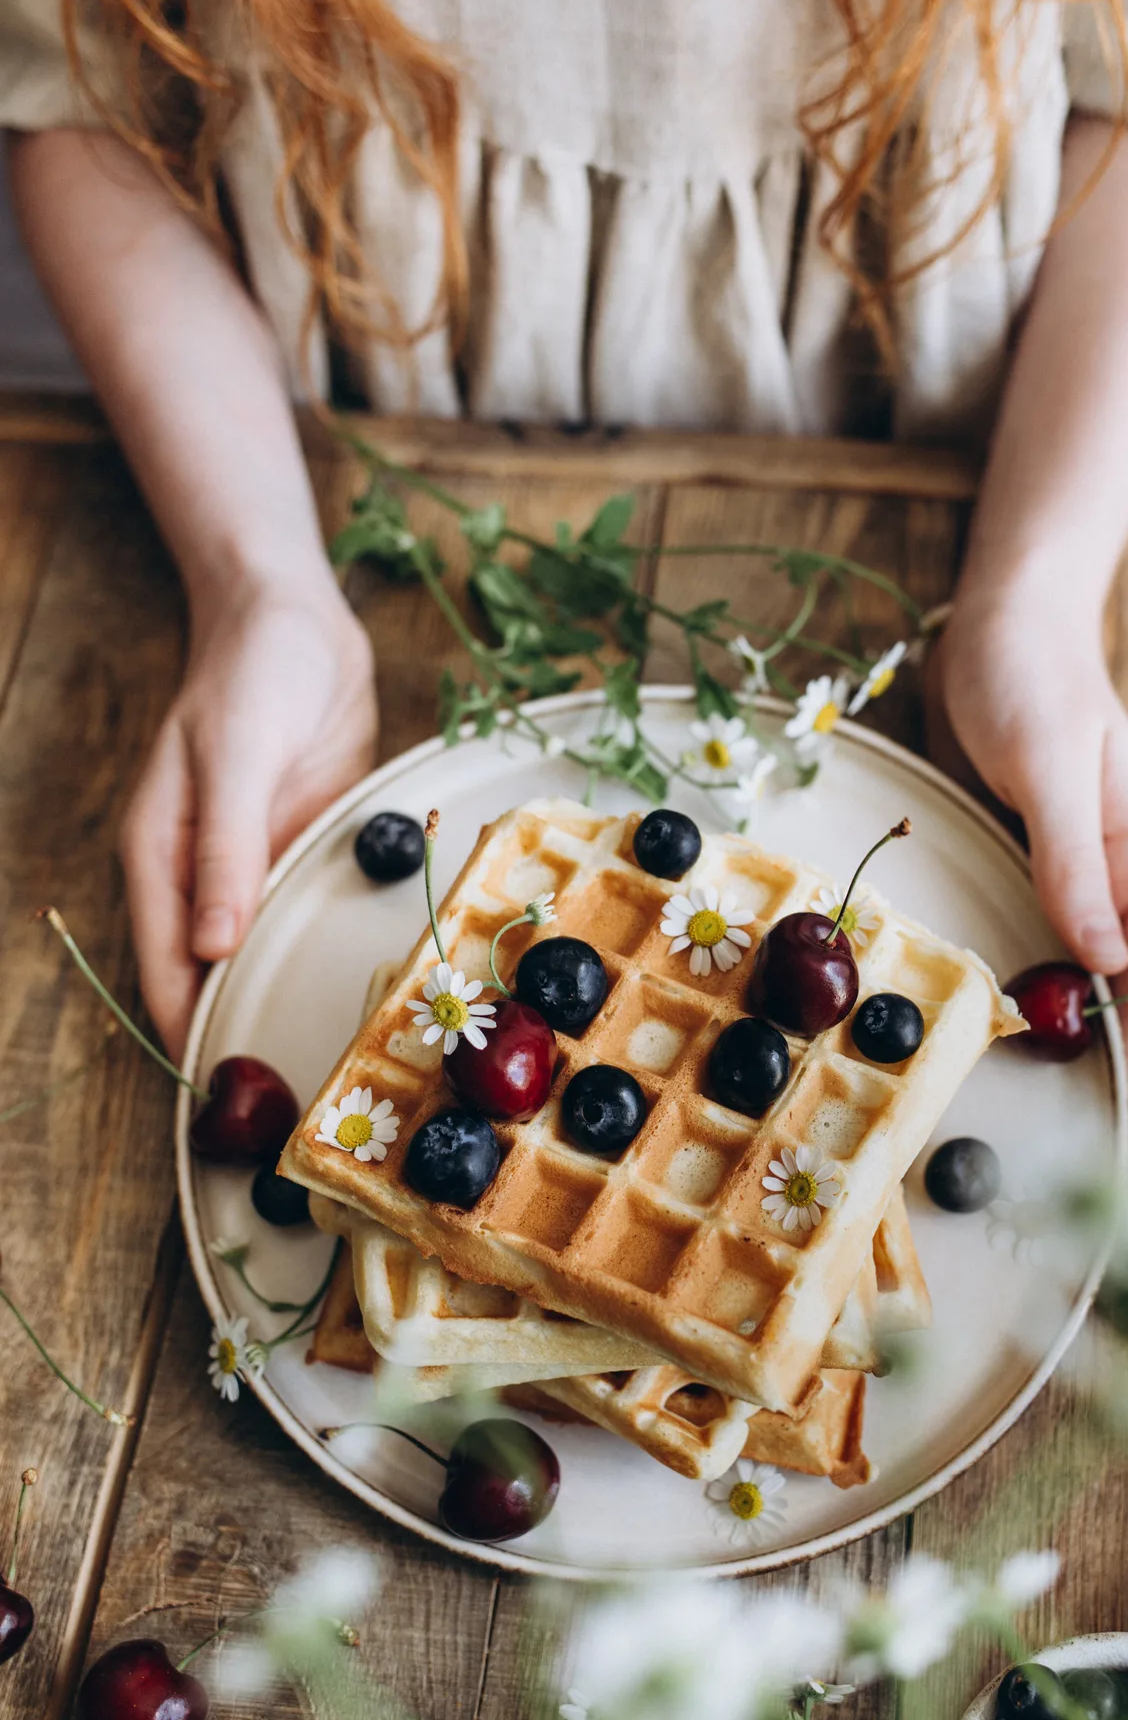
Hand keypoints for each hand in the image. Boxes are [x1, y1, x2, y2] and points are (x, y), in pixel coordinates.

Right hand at [122, 586, 376, 1057]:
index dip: (194, 1033)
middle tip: (301, 1098)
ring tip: (343, 1064)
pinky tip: (373, 988)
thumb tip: (209, 946)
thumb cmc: (250, 674)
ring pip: (267, 955)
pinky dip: (332, 947)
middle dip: (248, 1031)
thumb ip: (225, 850)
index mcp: (162, 859)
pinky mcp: (306, 852)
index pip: (166, 972)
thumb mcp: (236, 756)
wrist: (298, 620)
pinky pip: (313, 914)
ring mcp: (257, 869)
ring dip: (294, 998)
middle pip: (214, 980)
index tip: (235, 1090)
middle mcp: (204, 877)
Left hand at [928, 585, 1127, 1122]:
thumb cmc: (1030, 679)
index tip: (1114, 1129)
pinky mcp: (1033, 866)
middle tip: (1054, 1141)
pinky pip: (1036, 943)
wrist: (999, 621)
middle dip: (1101, 1067)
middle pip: (1125, 998)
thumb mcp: (1047, 766)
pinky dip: (1024, 988)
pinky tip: (992, 1024)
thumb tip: (1104, 963)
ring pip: (1080, 979)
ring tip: (1022, 1105)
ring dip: (1060, 1036)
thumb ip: (1073, 861)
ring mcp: (1077, 876)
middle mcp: (1120, 880)